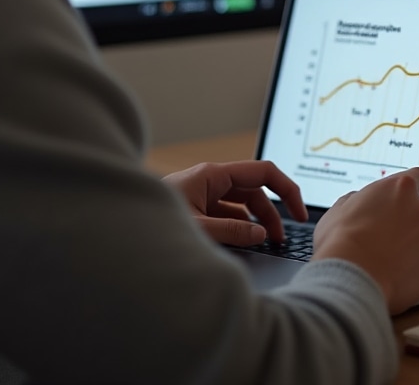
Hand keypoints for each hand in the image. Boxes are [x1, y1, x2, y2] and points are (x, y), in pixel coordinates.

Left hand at [164, 160, 308, 246]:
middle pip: (254, 191)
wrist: (118, 228)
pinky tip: (242, 245)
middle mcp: (210, 181)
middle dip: (271, 213)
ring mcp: (203, 195)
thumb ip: (232, 232)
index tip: (300, 213)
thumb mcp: (198, 228)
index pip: (263, 173)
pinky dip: (238, 228)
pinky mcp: (196, 210)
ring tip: (264, 245)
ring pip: (241, 205)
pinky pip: (226, 215)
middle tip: (280, 241)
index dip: (286, 190)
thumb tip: (260, 235)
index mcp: (213, 175)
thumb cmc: (151, 222)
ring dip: (254, 223)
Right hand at [312, 167, 418, 313]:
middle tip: (406, 226)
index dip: (416, 187)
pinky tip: (399, 270)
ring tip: (397, 254)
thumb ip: (361, 199)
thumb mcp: (342, 207)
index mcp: (401, 188)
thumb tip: (362, 204)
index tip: (411, 196)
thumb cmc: (342, 243)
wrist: (352, 279)